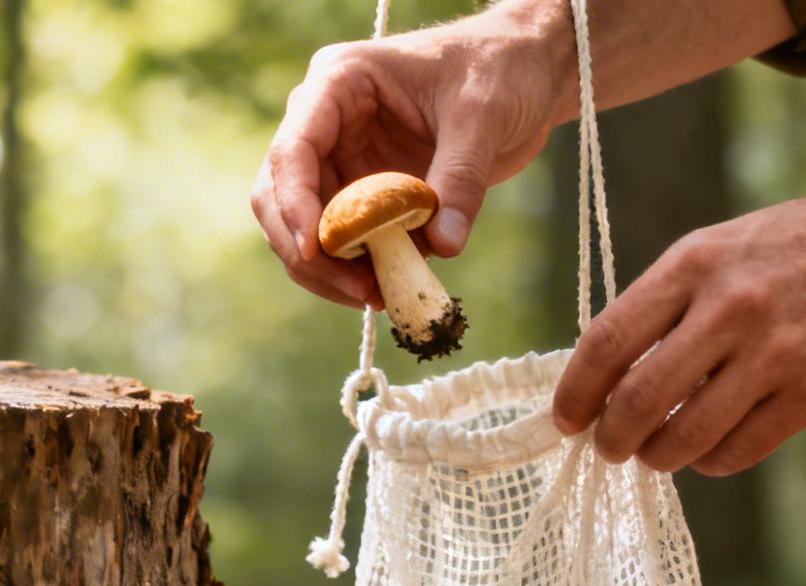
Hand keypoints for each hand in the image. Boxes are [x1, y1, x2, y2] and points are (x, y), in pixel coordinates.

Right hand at [251, 8, 564, 309]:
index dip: (294, 203)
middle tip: (356, 289)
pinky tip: (388, 287)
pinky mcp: (363, 194)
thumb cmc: (498, 70)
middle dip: (308, 250)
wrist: (526, 74)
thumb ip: (460, 179)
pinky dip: (357, 271)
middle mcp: (325, 123)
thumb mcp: (482, 117)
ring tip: (376, 295)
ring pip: (302, 228)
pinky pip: (344, 242)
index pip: (292, 149)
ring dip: (329, 270)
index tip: (318, 249)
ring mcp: (341, 160)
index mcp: (338, 83)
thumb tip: (443, 246)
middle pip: (279, 196)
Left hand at [551, 184, 805, 474]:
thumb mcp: (723, 247)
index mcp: (695, 263)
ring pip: (686, 436)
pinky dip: (711, 460)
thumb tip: (607, 376)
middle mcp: (731, 307)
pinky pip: (738, 449)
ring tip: (656, 452)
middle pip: (638, 399)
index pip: (607, 340)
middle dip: (612, 439)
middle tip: (609, 449)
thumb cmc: (804, 247)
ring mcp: (776, 352)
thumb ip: (667, 303)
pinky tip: (708, 449)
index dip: (576, 391)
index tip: (565, 419)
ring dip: (659, 456)